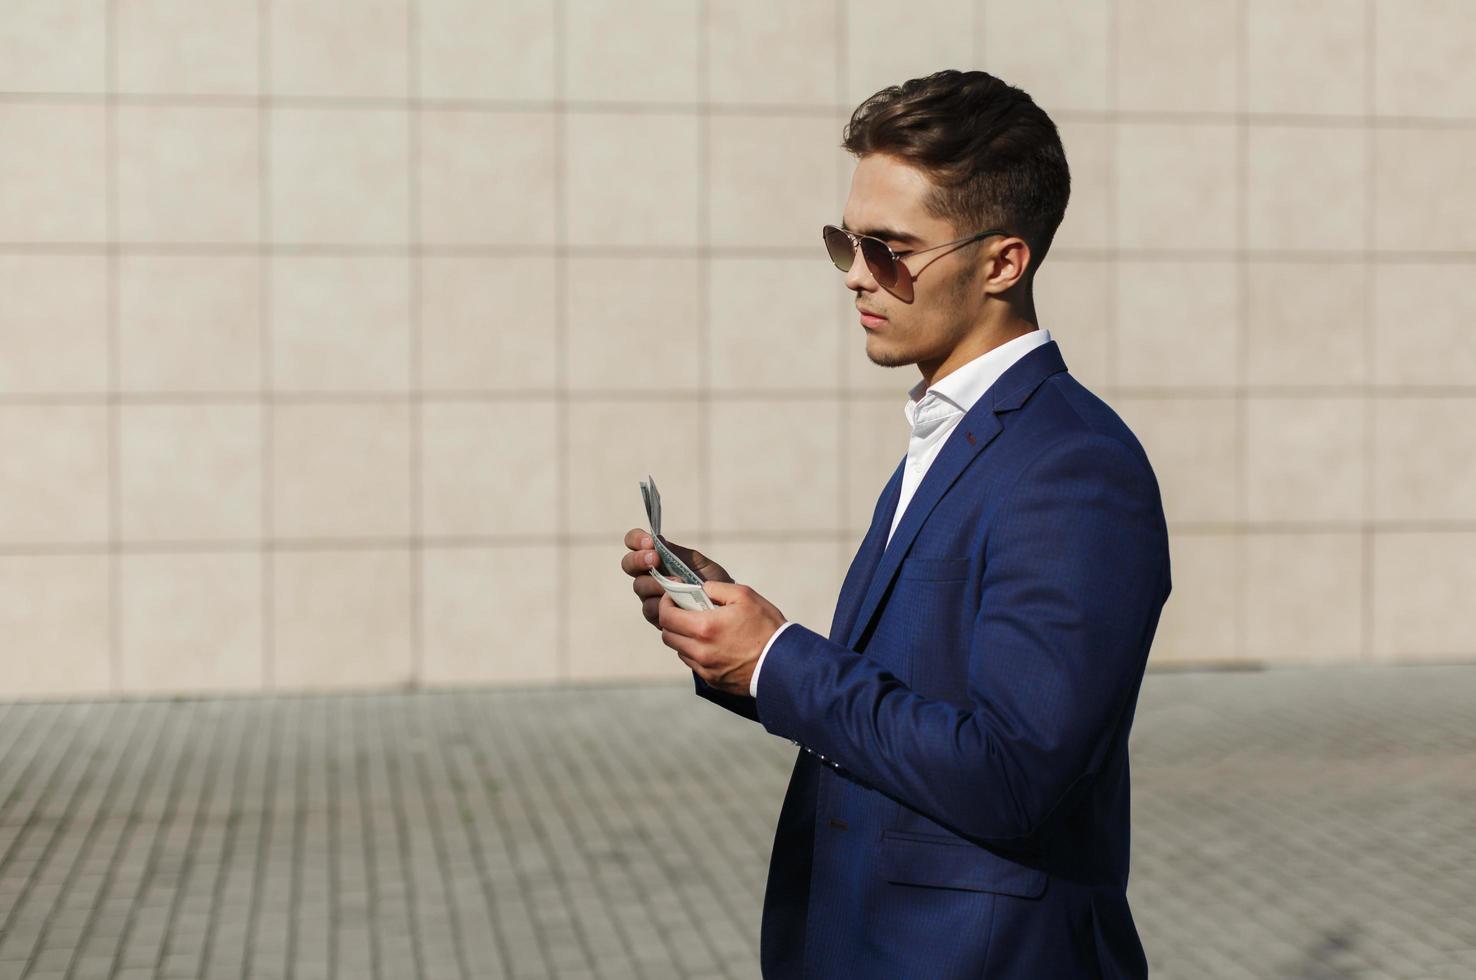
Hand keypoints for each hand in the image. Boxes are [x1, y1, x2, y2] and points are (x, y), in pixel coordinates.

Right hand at [620, 528, 732, 628]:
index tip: (649, 542)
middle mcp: (648, 575)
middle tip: (655, 559)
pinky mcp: (655, 615)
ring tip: (675, 582)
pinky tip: (675, 600)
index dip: (636, 540)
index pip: (634, 543)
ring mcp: (649, 595)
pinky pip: (649, 607)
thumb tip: (658, 541)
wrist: (724, 605)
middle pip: (628, 564)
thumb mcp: (698, 562)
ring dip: (654, 582)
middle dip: (639, 559)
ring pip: (639, 586)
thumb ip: (677, 553)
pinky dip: (661, 602)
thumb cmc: (711, 580)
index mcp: (656, 558)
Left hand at [658, 582, 785, 696]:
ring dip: (682, 637)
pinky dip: (695, 652)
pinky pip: (693, 664)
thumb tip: (699, 589)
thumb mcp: (745, 596)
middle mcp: (700, 651)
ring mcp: (705, 668)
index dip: (665, 604)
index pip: (666, 616)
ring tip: (700, 628)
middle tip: (684, 611)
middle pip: (668, 635)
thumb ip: (717, 588)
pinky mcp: (712, 680)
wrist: (784, 664)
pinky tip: (711, 644)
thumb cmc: (767, 626)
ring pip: (679, 650)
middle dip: (671, 620)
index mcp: (705, 627)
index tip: (672, 597)